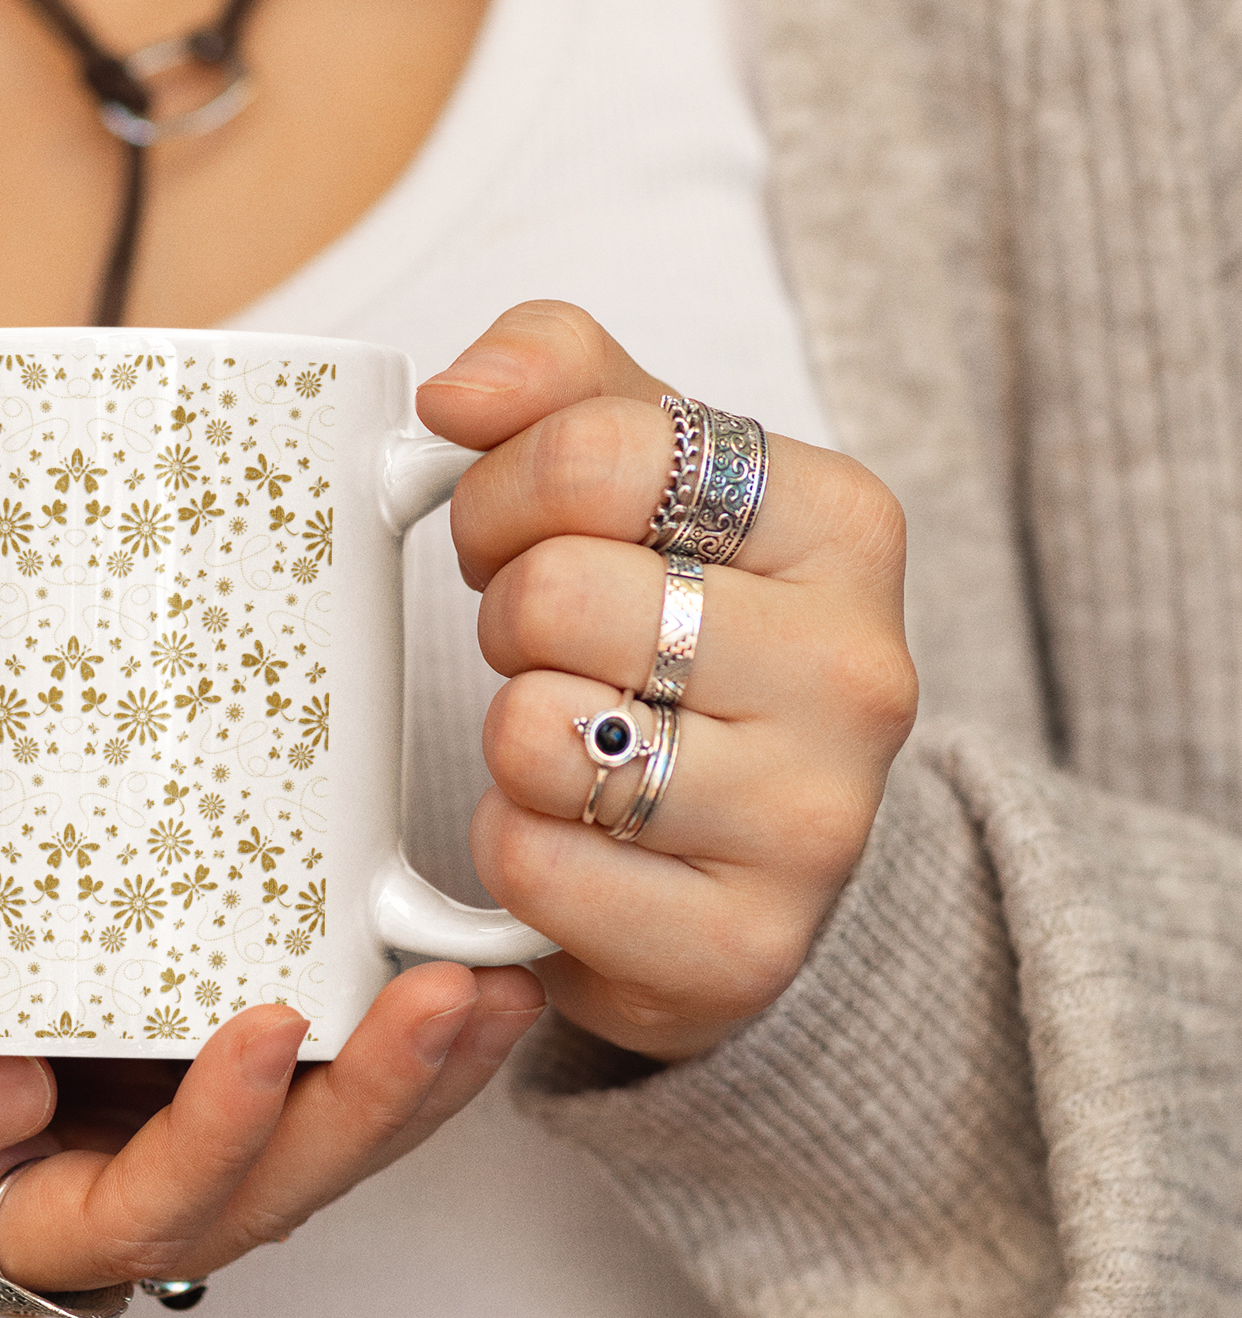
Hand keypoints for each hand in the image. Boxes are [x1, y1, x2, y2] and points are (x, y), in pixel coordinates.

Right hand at [0, 889, 542, 1303]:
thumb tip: (7, 1114)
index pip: (140, 1215)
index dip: (221, 1136)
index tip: (271, 1022)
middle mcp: (80, 1198)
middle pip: (264, 1190)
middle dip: (375, 1106)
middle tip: (459, 997)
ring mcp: (122, 1125)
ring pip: (300, 1139)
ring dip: (409, 1076)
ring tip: (500, 980)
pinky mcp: (138, 1045)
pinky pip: (278, 1058)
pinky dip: (366, 1017)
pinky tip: (438, 945)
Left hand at [421, 302, 917, 1062]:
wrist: (752, 842)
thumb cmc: (682, 625)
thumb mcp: (638, 464)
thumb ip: (552, 369)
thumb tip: (459, 394)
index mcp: (841, 522)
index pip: (592, 452)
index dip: (500, 491)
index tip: (512, 531)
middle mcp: (857, 671)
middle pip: (553, 593)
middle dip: (504, 617)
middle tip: (545, 648)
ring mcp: (815, 822)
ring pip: (535, 734)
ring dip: (509, 737)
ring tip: (572, 738)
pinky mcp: (744, 948)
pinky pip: (531, 868)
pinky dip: (513, 850)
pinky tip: (576, 839)